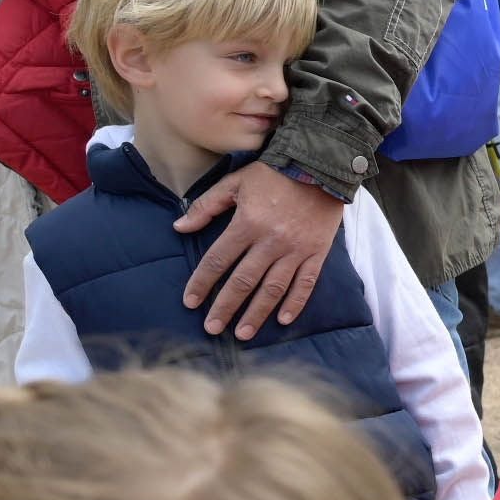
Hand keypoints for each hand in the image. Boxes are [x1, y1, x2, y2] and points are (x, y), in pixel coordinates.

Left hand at [172, 159, 344, 338]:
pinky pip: (305, 284)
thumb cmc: (274, 174)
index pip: (218, 260)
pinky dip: (294, 303)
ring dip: (256, 313)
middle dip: (225, 307)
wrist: (321, 166)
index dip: (202, 282)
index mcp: (248, 224)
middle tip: (212, 328)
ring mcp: (296, 250)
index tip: (190, 302)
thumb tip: (179, 227)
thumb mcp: (235, 183)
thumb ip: (206, 206)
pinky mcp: (317, 253)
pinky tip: (282, 320)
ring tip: (243, 333)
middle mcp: (271, 241)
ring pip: (273, 289)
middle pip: (243, 281)